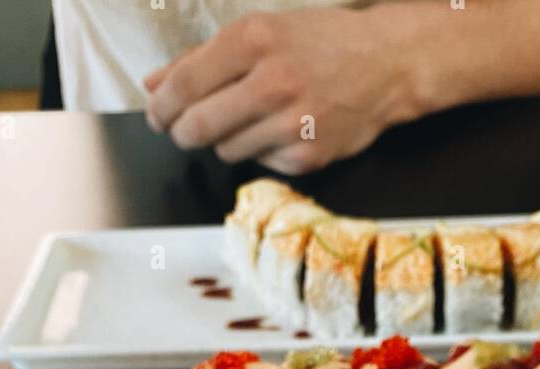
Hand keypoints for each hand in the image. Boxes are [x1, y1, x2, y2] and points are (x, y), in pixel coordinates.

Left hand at [143, 7, 415, 173]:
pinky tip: (279, 129)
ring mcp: (291, 124)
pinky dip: (259, 151)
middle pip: (196, 127)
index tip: (156, 113)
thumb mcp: (260, 32)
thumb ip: (201, 59)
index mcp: (254, 40)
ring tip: (248, 118)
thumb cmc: (319, 43)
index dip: (160, 106)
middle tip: (182, 128)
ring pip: (224, 151)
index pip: (184, 86)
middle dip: (181, 131)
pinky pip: (258, 163)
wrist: (386, 65)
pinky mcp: (306, 157)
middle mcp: (272, 82)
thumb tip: (153, 84)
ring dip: (224, 140)